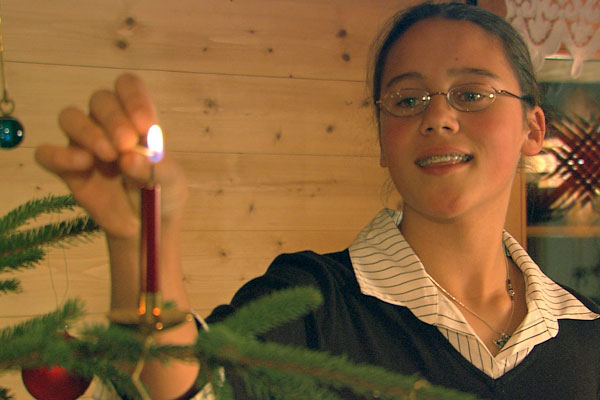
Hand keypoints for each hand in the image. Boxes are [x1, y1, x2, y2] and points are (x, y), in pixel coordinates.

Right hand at [35, 73, 186, 238]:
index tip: (145, 125)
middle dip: (114, 119)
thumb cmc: (161, 193)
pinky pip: (47, 154)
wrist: (146, 225)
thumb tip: (128, 159)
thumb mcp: (171, 182)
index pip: (128, 86)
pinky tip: (82, 165)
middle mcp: (107, 123)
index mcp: (136, 117)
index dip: (134, 98)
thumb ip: (156, 168)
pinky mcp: (66, 169)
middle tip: (127, 145)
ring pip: (70, 117)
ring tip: (109, 155)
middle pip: (100, 99)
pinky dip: (60, 156)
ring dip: (88, 131)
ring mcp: (84, 144)